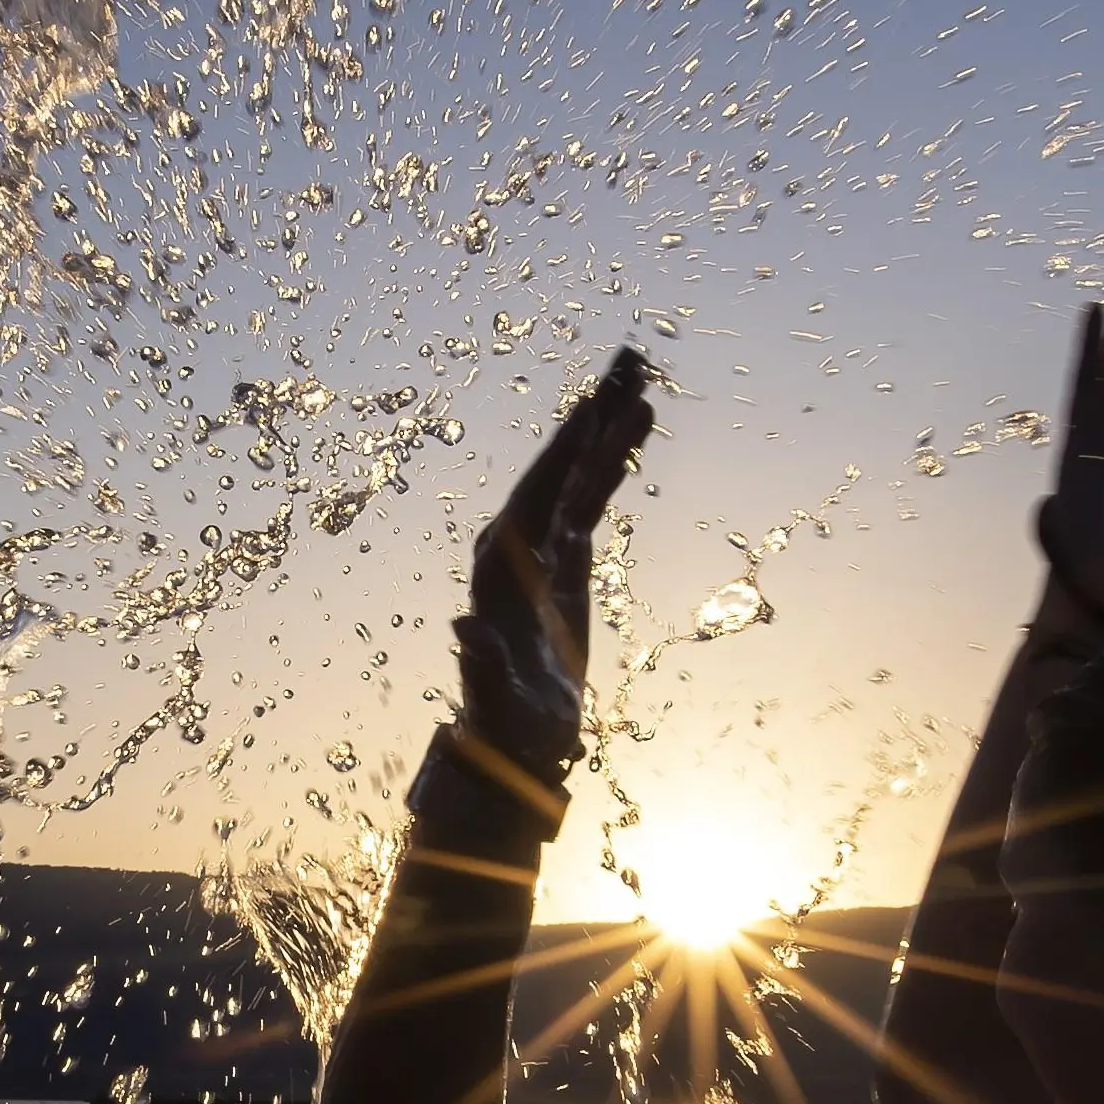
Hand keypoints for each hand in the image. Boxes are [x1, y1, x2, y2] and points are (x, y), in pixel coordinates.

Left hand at [452, 345, 653, 773]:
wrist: (515, 738)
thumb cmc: (503, 722)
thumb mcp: (495, 697)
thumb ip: (482, 664)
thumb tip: (463, 629)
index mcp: (501, 566)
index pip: (538, 492)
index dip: (567, 449)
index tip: (595, 404)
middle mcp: (518, 545)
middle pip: (560, 468)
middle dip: (592, 417)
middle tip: (627, 364)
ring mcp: (545, 549)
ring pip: (579, 477)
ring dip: (607, 431)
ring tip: (641, 382)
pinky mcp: (567, 561)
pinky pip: (591, 498)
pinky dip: (612, 465)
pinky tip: (633, 431)